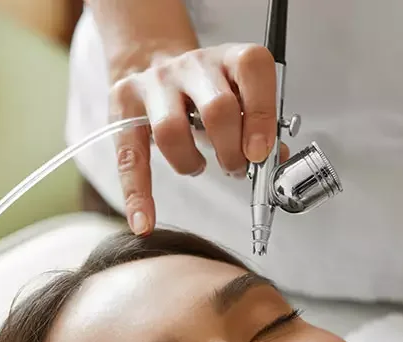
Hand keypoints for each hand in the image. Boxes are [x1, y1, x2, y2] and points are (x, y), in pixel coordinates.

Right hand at [109, 44, 286, 234]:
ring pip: (171, 129)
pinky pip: (130, 158)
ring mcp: (156, 83)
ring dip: (190, 164)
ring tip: (198, 168)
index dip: (261, 115)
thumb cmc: (205, 94)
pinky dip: (137, 195)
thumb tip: (277, 160)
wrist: (156, 67)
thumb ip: (259, 127)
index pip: (251, 71)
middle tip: (235, 169)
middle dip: (231, 151)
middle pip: (217, 108)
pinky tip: (143, 221)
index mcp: (229, 59)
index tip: (260, 153)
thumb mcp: (239, 99)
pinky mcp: (125, 106)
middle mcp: (192, 65)